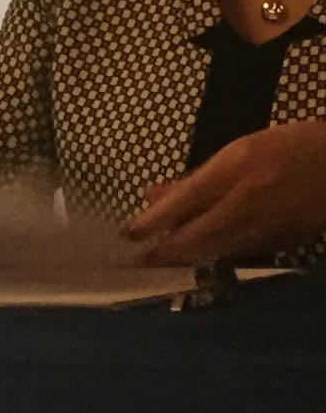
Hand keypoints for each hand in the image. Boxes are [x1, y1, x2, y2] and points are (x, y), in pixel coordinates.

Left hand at [127, 120, 325, 262]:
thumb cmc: (285, 149)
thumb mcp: (236, 152)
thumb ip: (195, 178)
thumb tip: (152, 195)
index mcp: (235, 169)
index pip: (184, 201)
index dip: (153, 221)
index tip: (128, 235)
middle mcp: (248, 201)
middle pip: (197, 234)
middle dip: (164, 251)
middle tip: (135, 261)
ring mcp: (266, 226)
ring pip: (215, 249)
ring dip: (183, 258)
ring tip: (156, 263)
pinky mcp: (281, 244)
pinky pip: (236, 254)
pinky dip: (210, 257)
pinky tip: (193, 260)